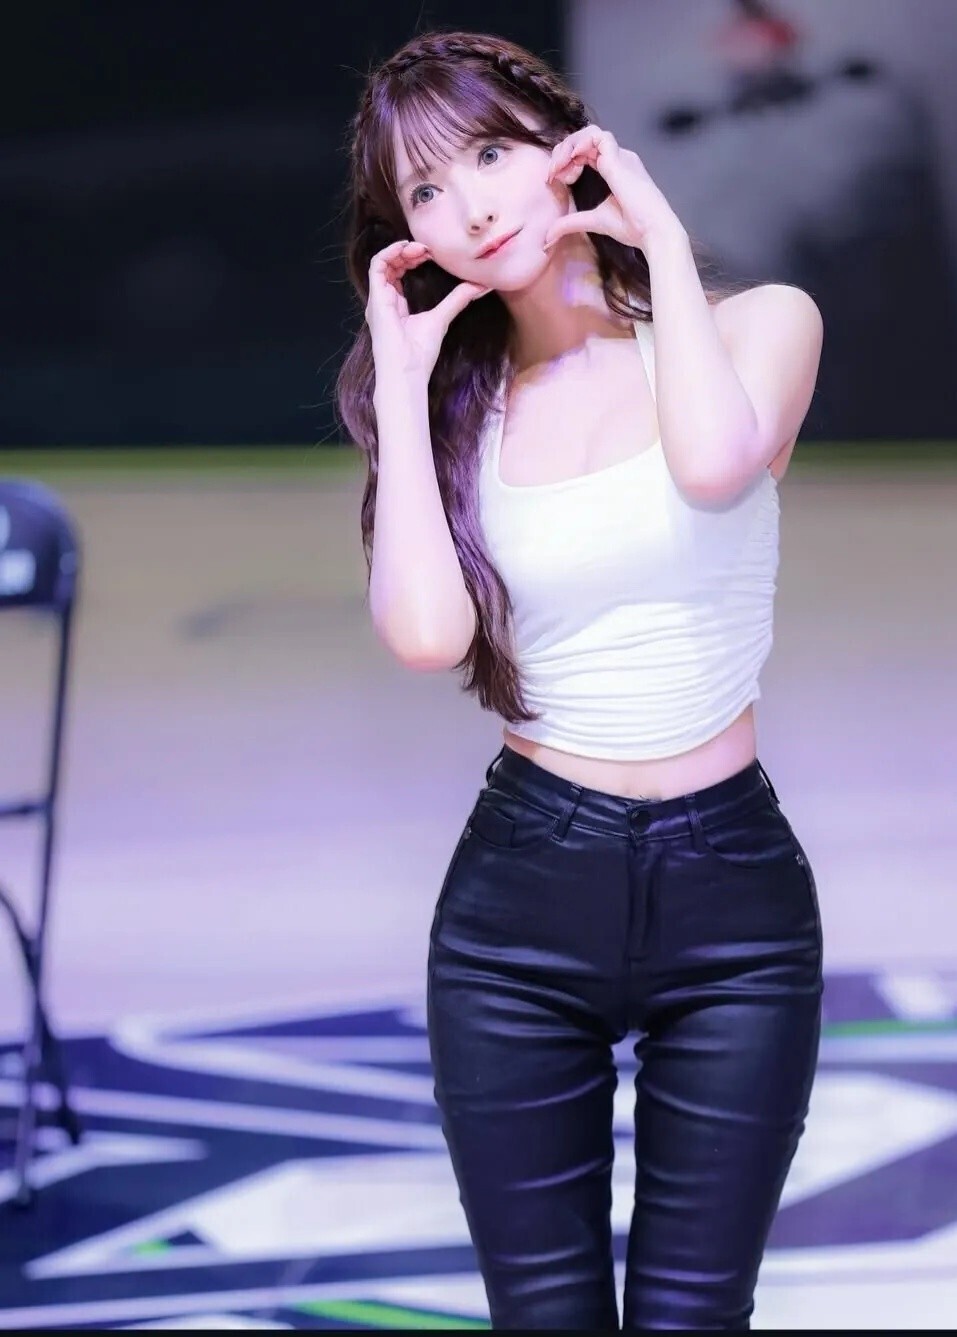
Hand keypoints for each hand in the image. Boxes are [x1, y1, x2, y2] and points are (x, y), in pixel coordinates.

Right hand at [366, 240, 492, 381]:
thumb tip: (480, 286)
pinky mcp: (376, 299)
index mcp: (396, 306)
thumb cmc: (420, 354)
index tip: (432, 255)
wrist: (408, 373)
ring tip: (420, 249)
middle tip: (428, 250)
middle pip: (390, 265)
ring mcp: (378, 300)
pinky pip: (376, 266)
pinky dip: (390, 252)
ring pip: (382, 262)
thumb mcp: (442, 318)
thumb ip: (457, 300)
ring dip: (401, 250)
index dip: (413, 259)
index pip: (398, 273)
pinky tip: (407, 248)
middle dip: (408, 252)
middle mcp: (384, 301)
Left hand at [543, 125, 680, 252]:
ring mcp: (620, 156)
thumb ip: (571, 222)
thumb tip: (548, 236)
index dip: (565, 160)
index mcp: (613, 169)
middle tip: (551, 172)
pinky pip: (598, 137)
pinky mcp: (620, 159)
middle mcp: (617, 158)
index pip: (585, 152)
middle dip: (562, 151)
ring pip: (589, 133)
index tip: (553, 179)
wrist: (652, 231)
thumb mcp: (594, 222)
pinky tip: (572, 159)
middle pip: (584, 139)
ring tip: (558, 166)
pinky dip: (581, 143)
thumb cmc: (632, 227)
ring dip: (569, 146)